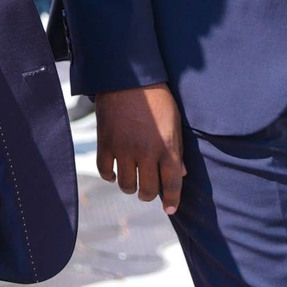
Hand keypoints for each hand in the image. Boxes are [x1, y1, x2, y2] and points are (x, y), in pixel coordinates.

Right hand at [94, 84, 187, 213]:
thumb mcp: (174, 122)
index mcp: (167, 147)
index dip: (172, 200)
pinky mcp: (106, 143)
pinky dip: (110, 176)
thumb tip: (181, 173)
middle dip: (149, 195)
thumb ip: (177, 150)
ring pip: (126, 184)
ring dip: (130, 187)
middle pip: (148, 190)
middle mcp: (146, 152)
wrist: (128, 77)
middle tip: (148, 192)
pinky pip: (105, 170)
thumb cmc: (157, 98)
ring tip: (132, 182)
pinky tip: (114, 172)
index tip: (170, 209)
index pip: (172, 184)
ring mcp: (124, 149)